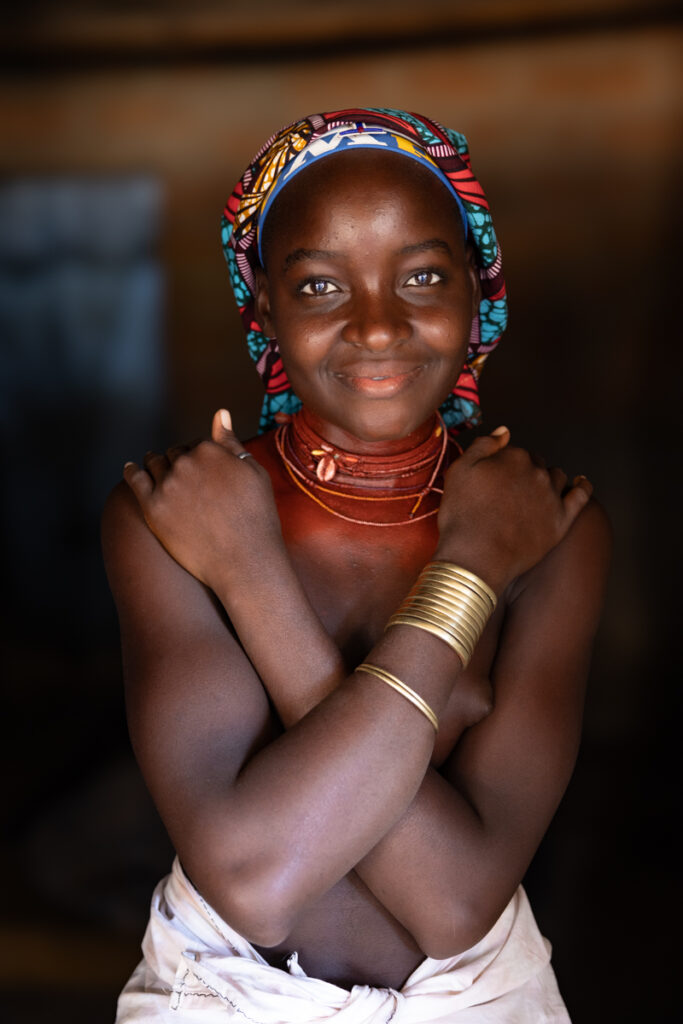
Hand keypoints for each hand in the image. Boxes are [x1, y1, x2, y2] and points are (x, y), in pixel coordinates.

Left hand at [123, 410, 282, 588]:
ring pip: (154, 463)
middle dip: (177, 461)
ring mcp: (167, 485)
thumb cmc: (256, 518)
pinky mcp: (153, 508)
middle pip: (174, 454)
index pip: (196, 445)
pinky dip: (131, 471)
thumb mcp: (254, 473)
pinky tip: (131, 469)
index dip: (198, 456)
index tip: (201, 469)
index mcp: (210, 451)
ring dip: (154, 463)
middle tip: (183, 476)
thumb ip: (231, 442)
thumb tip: (220, 414)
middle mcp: (186, 463)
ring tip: (153, 466)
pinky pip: (135, 480)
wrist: (245, 561)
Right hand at [435, 427, 592, 591]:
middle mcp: (537, 472)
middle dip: (525, 472)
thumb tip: (504, 432)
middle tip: (509, 491)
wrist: (476, 556)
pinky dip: (583, 486)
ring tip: (535, 491)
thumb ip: (483, 445)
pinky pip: (581, 496)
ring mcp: (552, 496)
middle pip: (535, 464)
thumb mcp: (459, 470)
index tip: (493, 480)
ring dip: (548, 479)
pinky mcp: (561, 520)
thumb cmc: (463, 515)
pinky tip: (581, 482)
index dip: (502, 466)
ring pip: (556, 477)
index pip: (512, 453)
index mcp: (513, 456)